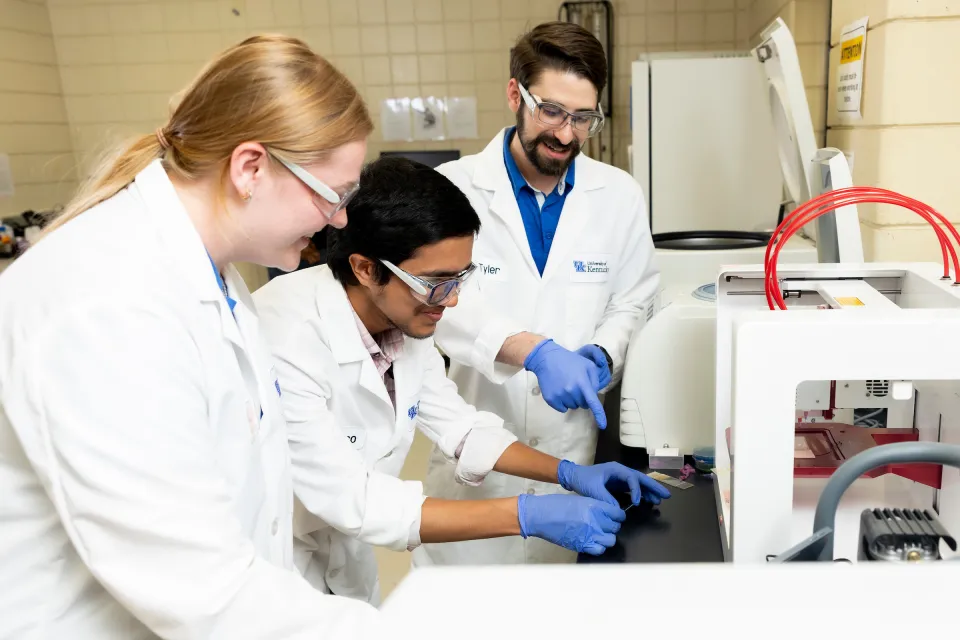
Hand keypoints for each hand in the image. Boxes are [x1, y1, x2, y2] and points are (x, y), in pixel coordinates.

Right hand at [517, 493, 624, 555]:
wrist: (540, 516)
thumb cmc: (556, 505)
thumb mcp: (580, 500)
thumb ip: (595, 507)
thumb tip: (606, 514)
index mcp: (595, 506)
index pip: (618, 514)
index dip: (618, 516)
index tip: (615, 517)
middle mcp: (595, 521)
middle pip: (615, 527)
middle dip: (612, 526)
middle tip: (605, 525)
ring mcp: (589, 534)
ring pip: (611, 540)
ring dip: (607, 537)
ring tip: (600, 534)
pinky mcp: (582, 545)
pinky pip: (600, 550)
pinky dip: (599, 547)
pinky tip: (593, 542)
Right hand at [523, 339, 606, 428]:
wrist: (546, 359)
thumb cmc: (570, 361)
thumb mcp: (587, 365)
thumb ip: (594, 380)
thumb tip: (594, 395)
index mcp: (582, 382)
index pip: (592, 402)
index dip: (599, 415)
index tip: (603, 425)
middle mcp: (571, 391)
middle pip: (583, 405)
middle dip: (582, 397)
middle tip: (575, 384)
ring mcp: (560, 396)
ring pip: (573, 407)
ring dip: (572, 399)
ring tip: (566, 385)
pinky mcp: (550, 400)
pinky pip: (562, 409)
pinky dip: (563, 402)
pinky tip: (559, 390)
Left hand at [557, 460, 671, 506]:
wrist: (574, 477)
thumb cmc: (583, 479)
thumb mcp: (593, 489)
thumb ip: (606, 499)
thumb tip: (618, 510)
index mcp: (616, 469)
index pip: (632, 478)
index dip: (637, 490)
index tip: (638, 502)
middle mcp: (621, 472)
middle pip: (641, 478)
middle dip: (654, 487)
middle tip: (667, 495)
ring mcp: (620, 478)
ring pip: (639, 484)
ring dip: (649, 492)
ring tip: (660, 500)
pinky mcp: (618, 485)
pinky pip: (633, 489)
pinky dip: (641, 495)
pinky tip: (648, 501)